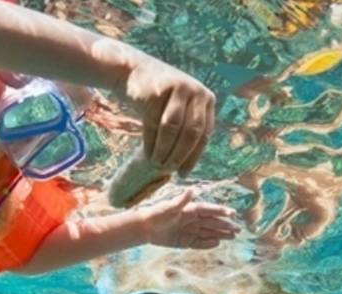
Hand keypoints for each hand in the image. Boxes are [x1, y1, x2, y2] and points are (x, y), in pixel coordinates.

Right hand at [121, 56, 216, 174]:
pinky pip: (154, 124)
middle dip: (179, 155)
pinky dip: (150, 143)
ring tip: (156, 163)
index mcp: (206, 99)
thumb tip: (188, 166)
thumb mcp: (182, 108)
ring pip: (172, 129)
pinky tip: (147, 154)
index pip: (204, 134)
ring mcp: (176, 89)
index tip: (183, 173)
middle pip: (191, 132)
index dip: (194, 156)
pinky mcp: (156, 92)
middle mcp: (195, 91)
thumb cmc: (161, 98)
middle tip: (168, 170)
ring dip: (164, 150)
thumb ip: (189, 129)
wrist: (135, 71)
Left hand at [142, 189, 239, 248]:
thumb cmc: (156, 214)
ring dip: (221, 234)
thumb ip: (182, 201)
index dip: (221, 211)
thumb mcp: (169, 207)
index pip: (209, 210)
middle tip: (238, 229)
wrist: (145, 228)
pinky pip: (199, 243)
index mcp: (191, 210)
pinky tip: (218, 243)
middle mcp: (193, 220)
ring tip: (233, 237)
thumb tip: (192, 189)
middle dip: (225, 226)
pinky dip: (208, 244)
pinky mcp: (185, 241)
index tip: (232, 213)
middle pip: (212, 223)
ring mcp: (190, 231)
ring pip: (209, 233)